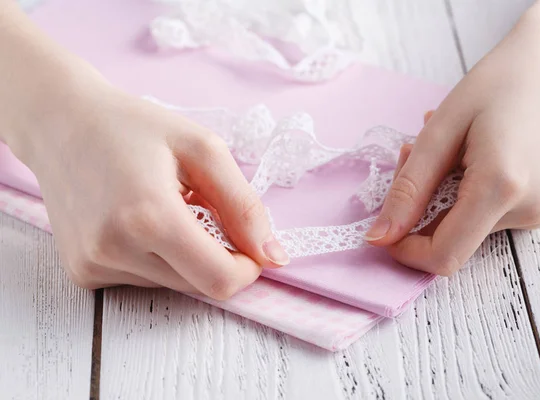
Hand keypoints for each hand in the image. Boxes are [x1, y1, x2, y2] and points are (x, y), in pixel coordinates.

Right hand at [12, 75, 288, 299]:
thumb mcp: (203, 149)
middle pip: (197, 285)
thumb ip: (245, 206)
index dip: (245, 268)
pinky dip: (154, 258)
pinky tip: (136, 222)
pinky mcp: (81, 271)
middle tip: (198, 210)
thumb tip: (274, 257)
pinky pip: (142, 280)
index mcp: (149, 216)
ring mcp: (92, 265)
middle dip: (214, 256)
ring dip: (182, 255)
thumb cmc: (134, 127)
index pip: (218, 281)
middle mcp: (114, 249)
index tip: (247, 243)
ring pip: (172, 284)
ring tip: (160, 209)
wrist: (60, 123)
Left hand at [365, 2, 539, 274]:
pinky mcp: (535, 209)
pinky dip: (457, 194)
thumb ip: (408, 189)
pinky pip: (478, 217)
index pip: (444, 255)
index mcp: (501, 187)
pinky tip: (462, 158)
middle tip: (413, 155)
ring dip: (436, 196)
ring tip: (445, 148)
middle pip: (448, 241)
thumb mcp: (440, 130)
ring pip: (460, 228)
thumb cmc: (497, 86)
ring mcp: (534, 213)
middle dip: (417, 211)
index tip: (382, 226)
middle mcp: (525, 210)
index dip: (404, 251)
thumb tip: (379, 237)